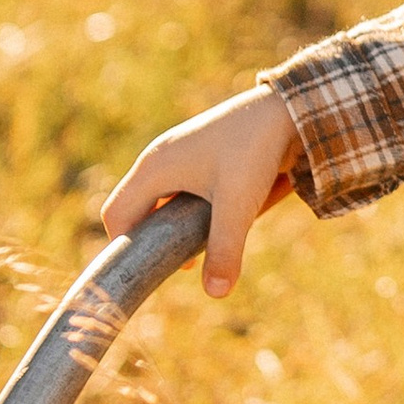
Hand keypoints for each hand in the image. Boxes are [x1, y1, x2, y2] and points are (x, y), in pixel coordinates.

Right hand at [101, 86, 299, 295]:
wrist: (287, 110)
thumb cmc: (255, 150)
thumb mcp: (239, 205)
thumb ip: (225, 248)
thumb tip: (216, 293)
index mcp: (154, 169)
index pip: (116, 215)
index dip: (126, 247)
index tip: (151, 271)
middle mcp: (158, 160)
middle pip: (134, 210)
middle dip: (152, 241)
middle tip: (182, 263)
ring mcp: (176, 155)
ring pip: (157, 201)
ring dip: (172, 227)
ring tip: (200, 248)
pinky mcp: (197, 155)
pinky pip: (178, 189)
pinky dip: (188, 211)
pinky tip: (216, 222)